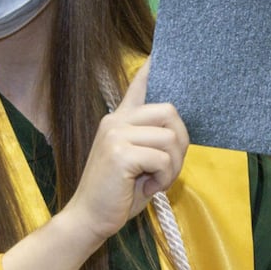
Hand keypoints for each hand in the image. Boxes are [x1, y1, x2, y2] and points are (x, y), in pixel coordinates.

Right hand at [61, 63, 189, 241]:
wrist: (89, 219)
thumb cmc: (116, 194)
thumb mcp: (136, 162)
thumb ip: (150, 141)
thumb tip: (176, 129)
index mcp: (118, 120)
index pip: (138, 85)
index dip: (152, 68)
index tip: (160, 50)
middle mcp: (116, 121)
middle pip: (169, 112)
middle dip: (181, 143)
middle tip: (168, 168)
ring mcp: (116, 134)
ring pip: (170, 138)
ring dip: (172, 167)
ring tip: (156, 181)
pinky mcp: (120, 152)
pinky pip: (163, 159)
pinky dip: (164, 178)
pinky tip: (147, 188)